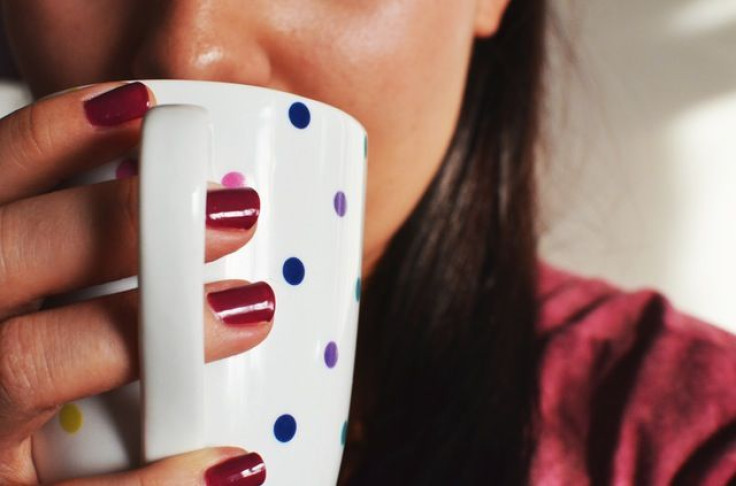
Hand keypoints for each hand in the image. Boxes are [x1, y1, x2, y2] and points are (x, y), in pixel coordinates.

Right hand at [0, 82, 271, 483]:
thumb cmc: (55, 404)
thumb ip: (85, 273)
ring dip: (138, 329)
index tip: (143, 103)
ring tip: (254, 309)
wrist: (42, 481)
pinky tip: (238, 462)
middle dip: (112, 218)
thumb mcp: (48, 318)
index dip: (50, 135)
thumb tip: (215, 222)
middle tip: (236, 212)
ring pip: (22, 364)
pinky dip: (156, 485)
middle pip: (3, 256)